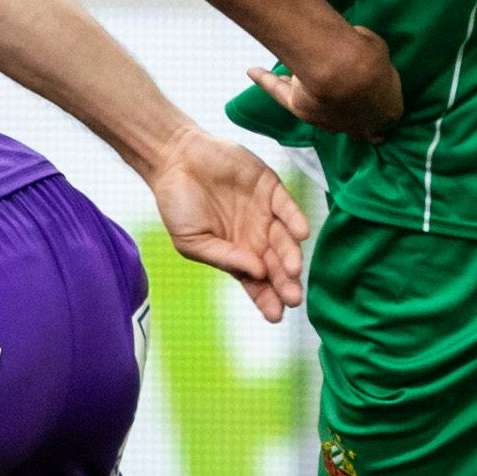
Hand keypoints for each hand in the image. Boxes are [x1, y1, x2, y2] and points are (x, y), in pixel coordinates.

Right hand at [146, 135, 314, 321]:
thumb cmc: (178, 204)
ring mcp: (265, 213)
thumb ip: (223, 257)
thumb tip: (255, 272)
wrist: (175, 160)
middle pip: (276, 265)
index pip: (258, 283)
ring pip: (285, 239)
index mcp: (237, 254)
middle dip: (285, 283)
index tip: (276, 315)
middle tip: (292, 297)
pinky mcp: (270, 188)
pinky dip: (295, 219)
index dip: (268, 299)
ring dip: (290, 254)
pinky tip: (300, 234)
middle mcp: (256, 237)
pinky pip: (287, 206)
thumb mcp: (192, 241)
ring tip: (292, 269)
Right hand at [246, 26, 404, 142]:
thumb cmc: (370, 60)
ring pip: (317, 106)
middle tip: (338, 92)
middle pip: (349, 117)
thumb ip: (374, 60)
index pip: (383, 119)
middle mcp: (356, 124)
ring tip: (294, 78)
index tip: (371, 98)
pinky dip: (268, 82)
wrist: (343, 70)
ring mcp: (327, 120)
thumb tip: (362, 51)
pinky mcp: (300, 110)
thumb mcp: (380, 53)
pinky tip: (255, 71)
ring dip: (308, 92)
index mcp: (386, 112)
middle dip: (344, 105)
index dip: (377, 109)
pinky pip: (283, 95)